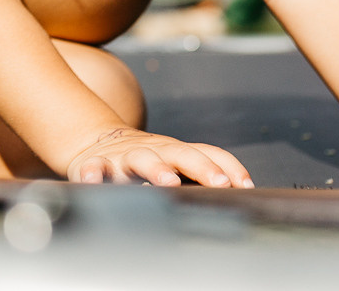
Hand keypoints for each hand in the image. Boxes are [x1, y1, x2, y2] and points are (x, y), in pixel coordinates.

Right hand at [64, 127, 253, 186]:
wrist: (91, 142)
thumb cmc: (143, 162)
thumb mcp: (172, 164)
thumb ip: (199, 178)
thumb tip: (242, 197)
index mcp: (175, 151)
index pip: (208, 153)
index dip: (228, 167)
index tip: (246, 186)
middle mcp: (153, 150)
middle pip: (180, 154)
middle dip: (202, 167)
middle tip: (220, 183)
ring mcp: (124, 157)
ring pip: (141, 159)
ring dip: (156, 169)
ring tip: (168, 181)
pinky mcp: (95, 164)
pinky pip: (94, 167)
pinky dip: (93, 173)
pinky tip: (93, 181)